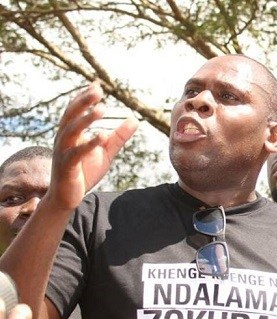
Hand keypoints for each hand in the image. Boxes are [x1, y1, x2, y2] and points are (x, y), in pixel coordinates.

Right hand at [48, 81, 138, 210]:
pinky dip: (88, 144)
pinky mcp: (67, 166)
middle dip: (83, 102)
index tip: (97, 85)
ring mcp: (63, 152)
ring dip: (86, 119)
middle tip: (97, 90)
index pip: (76, 111)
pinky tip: (101, 135)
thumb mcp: (105, 152)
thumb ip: (118, 136)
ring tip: (101, 109)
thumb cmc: (84, 172)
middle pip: (71, 116)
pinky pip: (76, 153)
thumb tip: (135, 119)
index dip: (85, 98)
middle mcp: (64, 139)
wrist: (67, 197)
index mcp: (71, 133)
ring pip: (72, 131)